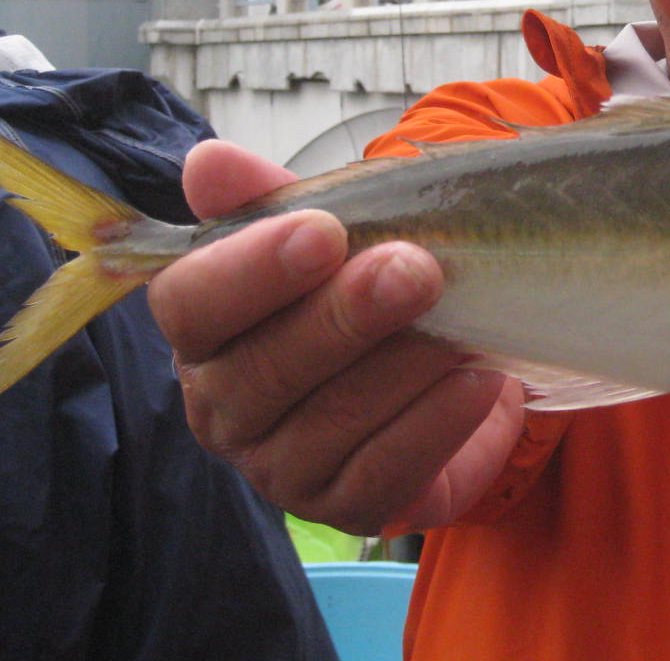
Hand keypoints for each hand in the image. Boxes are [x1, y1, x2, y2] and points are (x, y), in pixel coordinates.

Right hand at [147, 140, 524, 534]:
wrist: (434, 371)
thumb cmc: (359, 290)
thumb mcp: (324, 232)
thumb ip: (269, 200)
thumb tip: (209, 161)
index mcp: (204, 329)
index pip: (190, 301)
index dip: (251, 269)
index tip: (322, 232)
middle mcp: (224, 406)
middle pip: (265, 369)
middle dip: (346, 315)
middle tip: (417, 269)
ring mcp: (280, 468)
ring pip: (335, 420)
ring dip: (408, 364)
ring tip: (464, 320)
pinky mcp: (346, 509)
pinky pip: (389, 471)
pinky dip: (440, 421)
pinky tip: (479, 379)